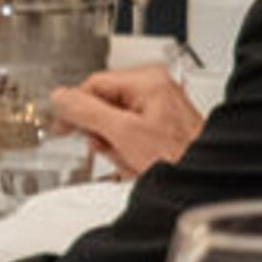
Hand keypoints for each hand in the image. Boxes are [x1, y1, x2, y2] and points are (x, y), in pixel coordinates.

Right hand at [49, 66, 203, 176]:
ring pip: (115, 127)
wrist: (201, 181)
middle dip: (104, 135)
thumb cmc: (176, 158)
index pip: (93, 85)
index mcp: (146, 80)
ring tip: (133, 161)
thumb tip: (60, 98)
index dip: (75, 108)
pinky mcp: (160, 130)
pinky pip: (130, 139)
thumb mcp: (123, 133)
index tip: (63, 127)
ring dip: (117, 149)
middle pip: (104, 108)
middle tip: (114, 149)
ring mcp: (158, 109)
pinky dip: (129, 156)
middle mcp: (154, 89)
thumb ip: (87, 112)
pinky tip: (139, 165)